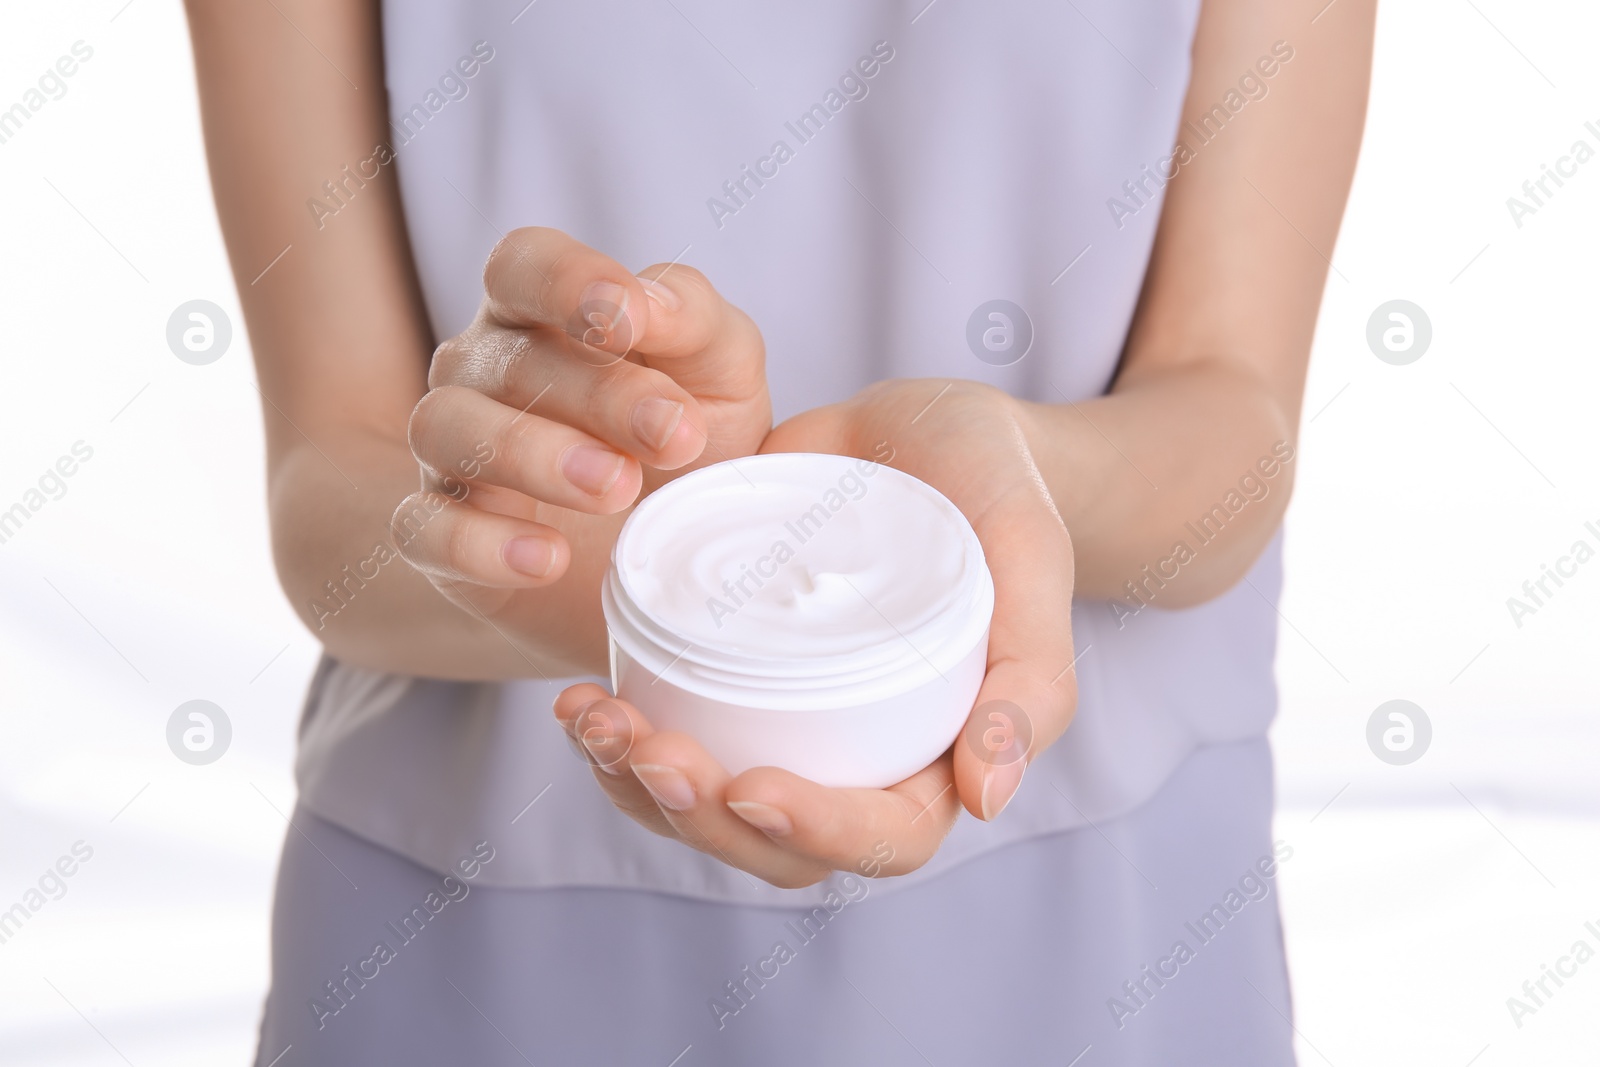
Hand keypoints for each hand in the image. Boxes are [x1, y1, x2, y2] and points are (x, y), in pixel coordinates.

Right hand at [392, 229, 769, 665]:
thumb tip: (664, 304)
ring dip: (531, 453)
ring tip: (617, 488)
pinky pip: (425, 530)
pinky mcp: (440, 536)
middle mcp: (483, 370)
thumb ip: (702, 325)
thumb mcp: (720, 373)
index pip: (525, 264)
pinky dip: (480, 544)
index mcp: (542, 312)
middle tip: (674, 435)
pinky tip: (547, 559)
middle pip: (512, 358)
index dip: (567, 282)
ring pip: (449, 429)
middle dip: (599, 393)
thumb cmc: (686, 440)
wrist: (663, 557)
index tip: (627, 317)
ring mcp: (451, 452)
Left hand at [554, 379, 1075, 887]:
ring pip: (706, 802)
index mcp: (938, 757)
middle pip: (772, 843)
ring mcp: (787, 721)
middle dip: (694, 813)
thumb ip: (1029, 677)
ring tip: (589, 719)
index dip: (813, 832)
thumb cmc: (1002, 495)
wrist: (933, 427)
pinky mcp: (732, 674)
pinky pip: (673, 732)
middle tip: (638, 744)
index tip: (748, 785)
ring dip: (636, 783)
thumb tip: (989, 800)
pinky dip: (618, 733)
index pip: (882, 837)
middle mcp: (856, 757)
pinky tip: (579, 698)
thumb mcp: (1031, 563)